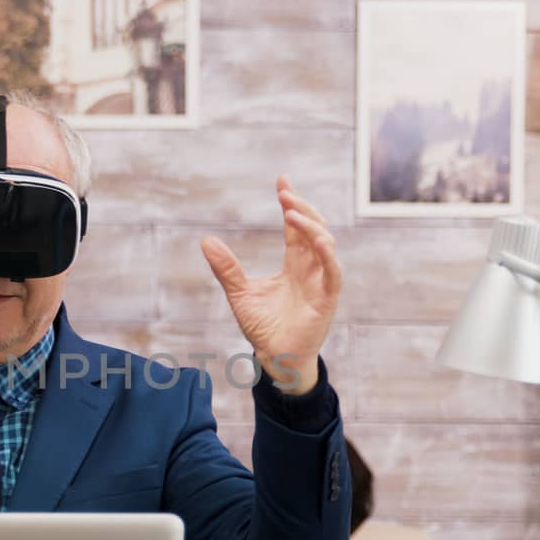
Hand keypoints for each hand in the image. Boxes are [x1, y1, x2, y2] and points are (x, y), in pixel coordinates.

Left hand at [201, 175, 341, 394]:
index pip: (295, 227)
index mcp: (294, 265)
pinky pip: (333, 271)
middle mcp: (310, 269)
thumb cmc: (263, 328)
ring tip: (290, 211)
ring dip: (311, 225)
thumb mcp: (239, 292)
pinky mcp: (327, 299)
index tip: (282, 180)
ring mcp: (321, 282)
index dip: (291, 203)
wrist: (274, 359)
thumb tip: (206, 240)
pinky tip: (315, 238)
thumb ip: (226, 268)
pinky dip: (326, 254)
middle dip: (301, 207)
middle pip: (313, 228)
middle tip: (284, 192)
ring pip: (325, 244)